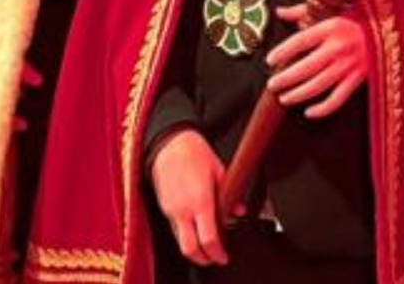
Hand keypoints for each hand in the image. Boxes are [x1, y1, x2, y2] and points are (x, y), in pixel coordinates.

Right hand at [150, 129, 229, 265]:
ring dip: (193, 248)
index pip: (209, 239)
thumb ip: (230, 195)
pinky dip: (185, 235)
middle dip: (203, 259)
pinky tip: (194, 228)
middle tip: (214, 258)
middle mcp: (183, 210)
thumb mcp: (220, 171)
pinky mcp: (164, 207)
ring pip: (180, 241)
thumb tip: (239, 211)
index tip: (224, 256)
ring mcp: (171, 210)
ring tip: (206, 244)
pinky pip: (175, 229)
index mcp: (200, 202)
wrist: (170, 143)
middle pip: (190, 249)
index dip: (217, 253)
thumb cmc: (194, 153)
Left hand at [266, 4, 369, 117]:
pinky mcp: (358, 79)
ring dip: (299, 94)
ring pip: (319, 85)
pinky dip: (322, 109)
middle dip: (286, 78)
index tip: (269, 59)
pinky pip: (337, 99)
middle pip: (306, 67)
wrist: (387, 30)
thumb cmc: (356, 19)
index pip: (300, 41)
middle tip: (272, 84)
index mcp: (331, 27)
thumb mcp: (331, 10)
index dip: (282, 51)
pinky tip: (309, 112)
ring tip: (284, 98)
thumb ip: (303, 11)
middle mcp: (339, 46)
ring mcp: (349, 65)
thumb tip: (280, 11)